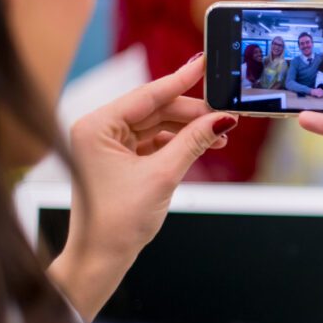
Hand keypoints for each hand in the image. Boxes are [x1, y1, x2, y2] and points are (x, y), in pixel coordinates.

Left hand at [48, 54, 237, 322]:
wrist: (101, 258)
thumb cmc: (117, 221)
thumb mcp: (163, 176)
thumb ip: (193, 141)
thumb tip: (222, 119)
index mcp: (96, 126)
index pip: (147, 95)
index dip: (181, 80)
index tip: (204, 64)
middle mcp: (99, 130)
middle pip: (155, 109)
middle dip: (192, 113)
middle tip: (226, 114)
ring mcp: (109, 145)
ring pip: (158, 125)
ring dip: (189, 130)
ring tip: (221, 135)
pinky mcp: (120, 160)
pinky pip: (155, 141)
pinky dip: (179, 143)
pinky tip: (204, 145)